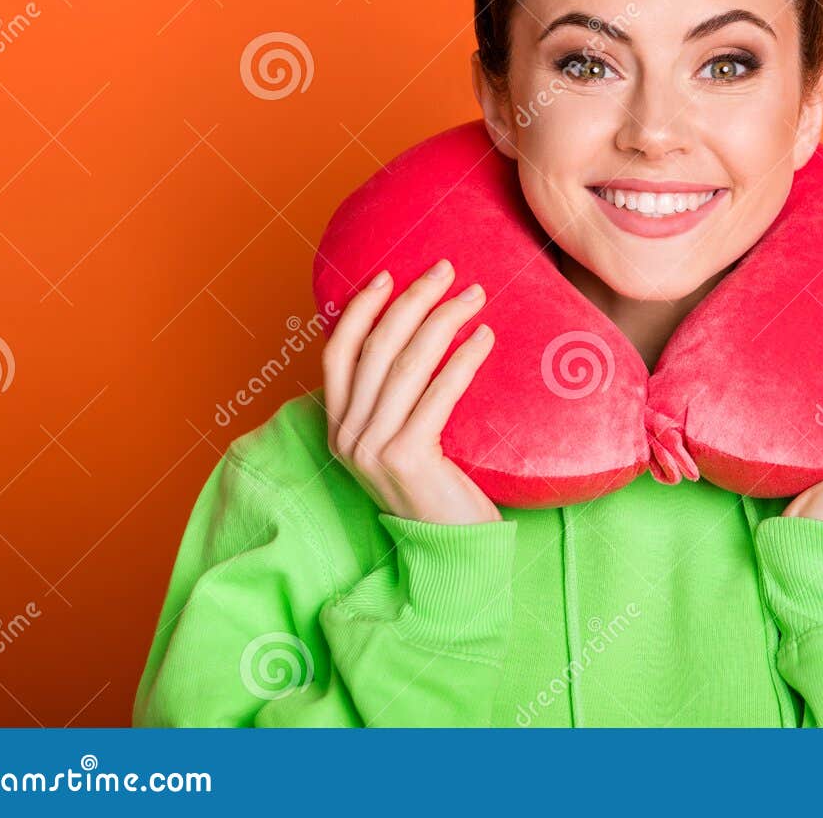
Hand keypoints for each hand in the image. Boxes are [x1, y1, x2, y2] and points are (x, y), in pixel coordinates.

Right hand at [321, 257, 500, 525]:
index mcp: (339, 427)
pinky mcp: (406, 458)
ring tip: (475, 297)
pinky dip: (462, 360)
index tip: (388, 275)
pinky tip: (485, 339)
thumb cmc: (439, 490)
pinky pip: (437, 394)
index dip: (360, 310)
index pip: (338, 354)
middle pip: (376, 349)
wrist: (455, 553)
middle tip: (448, 270)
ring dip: (443, 321)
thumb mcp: (405, 440)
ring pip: (405, 365)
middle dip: (412, 301)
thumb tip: (418, 333)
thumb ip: (396, 399)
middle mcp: (347, 436)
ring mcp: (372, 449)